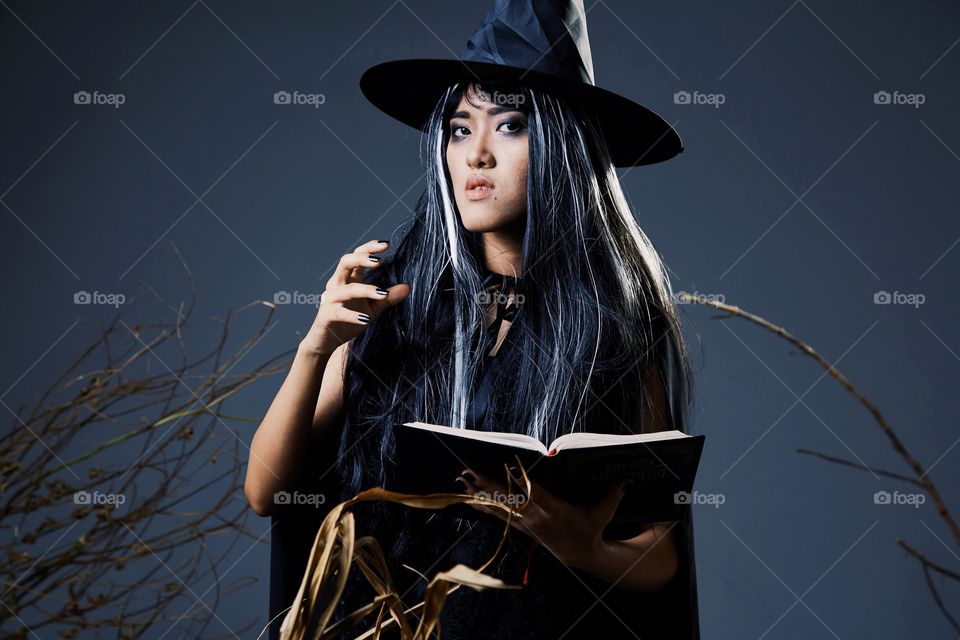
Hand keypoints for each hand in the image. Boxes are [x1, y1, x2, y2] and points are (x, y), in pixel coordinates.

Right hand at [301, 239, 409, 355]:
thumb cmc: (348, 321)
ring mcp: (330, 299)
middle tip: (380, 261)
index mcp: (347, 279)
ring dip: (366, 290)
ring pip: (347, 289)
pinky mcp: (326, 315)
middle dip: (362, 258)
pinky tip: (366, 319)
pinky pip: (339, 312)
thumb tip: (408, 287)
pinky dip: (353, 315)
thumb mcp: (372, 308)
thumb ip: (387, 297)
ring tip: (383, 293)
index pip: (357, 257)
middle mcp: (337, 285)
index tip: (387, 244)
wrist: (326, 342)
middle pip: (346, 262)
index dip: (369, 249)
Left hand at [457, 467, 628, 568]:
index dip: (524, 479)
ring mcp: (527, 523)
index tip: (511, 463)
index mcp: (555, 510)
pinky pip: (500, 515)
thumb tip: (626, 479)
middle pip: (508, 499)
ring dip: (479, 494)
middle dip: (488, 485)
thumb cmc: (592, 529)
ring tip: (461, 482)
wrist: (582, 554)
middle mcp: (536, 517)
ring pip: (499, 507)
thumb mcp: (605, 512)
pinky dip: (484, 507)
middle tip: (469, 472)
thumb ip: (613, 495)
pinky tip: (469, 500)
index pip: (536, 491)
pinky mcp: (523, 527)